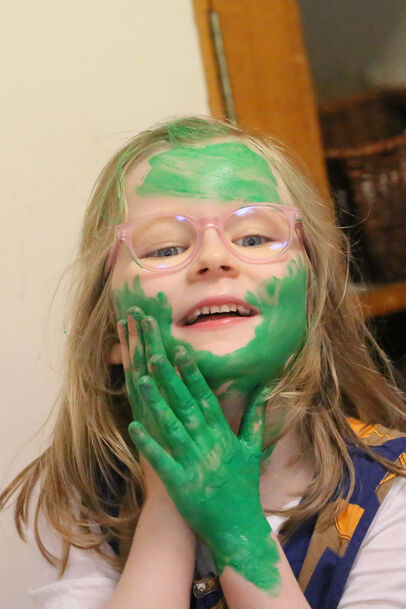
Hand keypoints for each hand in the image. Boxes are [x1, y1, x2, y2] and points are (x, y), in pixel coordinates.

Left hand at [118, 307, 278, 591]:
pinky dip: (148, 443)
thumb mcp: (253, 449)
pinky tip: (134, 425)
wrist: (239, 528)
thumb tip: (264, 389)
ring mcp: (194, 462)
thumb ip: (256, 418)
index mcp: (222, 434)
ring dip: (156, 403)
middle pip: (186, 405)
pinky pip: (162, 460)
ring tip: (141, 380)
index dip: (192, 374)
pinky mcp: (181, 483)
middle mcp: (208, 443)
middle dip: (171, 379)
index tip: (181, 350)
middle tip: (156, 353)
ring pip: (173, 427)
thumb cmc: (243, 487)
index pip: (205, 397)